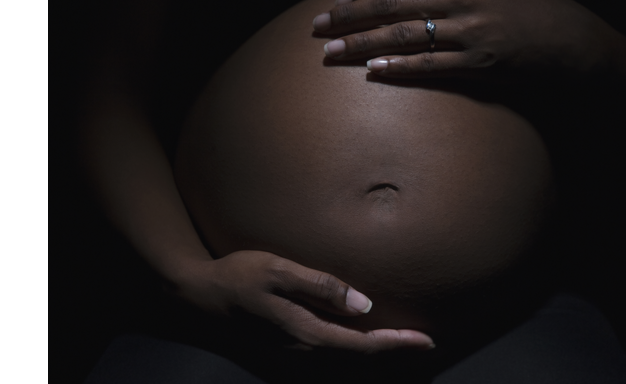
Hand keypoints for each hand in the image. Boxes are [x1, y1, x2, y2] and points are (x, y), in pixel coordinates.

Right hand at [169, 250, 434, 352]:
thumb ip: (321, 286)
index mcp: (306, 332)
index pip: (362, 343)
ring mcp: (293, 350)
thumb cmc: (239, 275)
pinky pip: (330, 350)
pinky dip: (354, 345)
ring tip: (402, 338)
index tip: (426, 339)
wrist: (199, 294)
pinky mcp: (286, 344)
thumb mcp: (279, 271)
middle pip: (358, 356)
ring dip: (375, 348)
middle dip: (393, 349)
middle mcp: (303, 349)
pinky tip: (362, 332)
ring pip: (344, 355)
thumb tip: (363, 305)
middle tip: (424, 340)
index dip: (396, 343)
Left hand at [313, 0, 620, 77]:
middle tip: (316, 28)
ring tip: (331, 53)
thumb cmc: (524, 7)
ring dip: (362, 44)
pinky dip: (400, 67)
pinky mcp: (481, 62)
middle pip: (392, 5)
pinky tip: (373, 72)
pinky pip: (431, 65)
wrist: (569, 37)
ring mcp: (471, 29)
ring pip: (405, 35)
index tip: (335, 4)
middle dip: (348, 17)